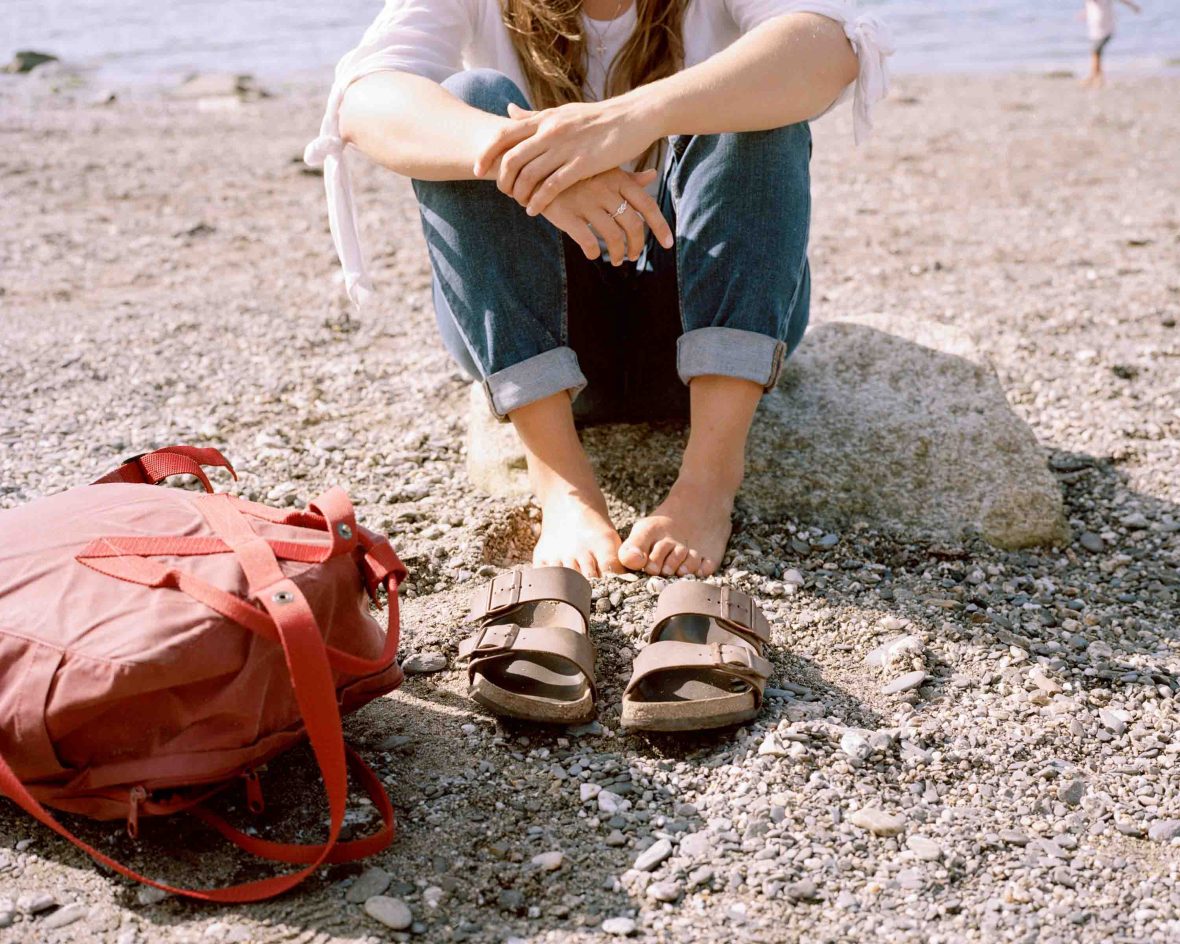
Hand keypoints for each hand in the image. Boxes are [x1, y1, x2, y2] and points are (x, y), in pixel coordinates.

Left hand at [473, 97, 659, 216]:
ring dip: (519, 193)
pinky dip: (539, 200)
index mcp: (545, 118)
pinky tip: (534, 210)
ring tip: (520, 203)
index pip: (504, 134)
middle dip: (502, 179)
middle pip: (512, 158)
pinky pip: (552, 186)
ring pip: (529, 174)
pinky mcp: (583, 163)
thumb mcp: (562, 112)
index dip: (487, 153)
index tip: (477, 169)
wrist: (633, 116)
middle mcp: (551, 130)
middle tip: (502, 192)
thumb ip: (535, 116)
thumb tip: (509, 110)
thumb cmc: (597, 118)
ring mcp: (566, 147)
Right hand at [540, 167, 672, 263]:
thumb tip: (652, 175)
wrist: (533, 165)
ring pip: (613, 236)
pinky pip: (587, 241)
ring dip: (618, 253)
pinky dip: (594, 253)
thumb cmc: (573, 170)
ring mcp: (585, 202)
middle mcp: (604, 190)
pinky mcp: (565, 214)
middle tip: (633, 256)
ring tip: (617, 260)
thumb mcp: (602, 167)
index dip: (660, 227)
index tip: (669, 244)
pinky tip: (593, 255)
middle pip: (632, 225)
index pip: (647, 205)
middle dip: (637, 246)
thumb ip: (628, 177)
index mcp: (617, 179)